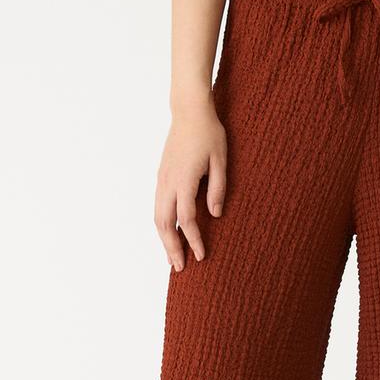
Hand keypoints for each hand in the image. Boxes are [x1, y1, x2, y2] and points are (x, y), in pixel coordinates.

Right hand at [154, 97, 226, 269]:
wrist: (189, 111)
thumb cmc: (209, 133)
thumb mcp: (221, 160)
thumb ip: (218, 188)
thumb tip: (215, 214)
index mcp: (184, 180)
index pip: (187, 218)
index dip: (194, 239)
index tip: (201, 256)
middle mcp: (168, 182)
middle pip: (165, 223)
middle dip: (172, 247)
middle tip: (180, 268)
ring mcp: (162, 179)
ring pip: (157, 217)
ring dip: (164, 239)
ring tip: (172, 257)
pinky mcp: (161, 176)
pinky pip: (158, 207)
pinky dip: (162, 225)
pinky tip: (169, 234)